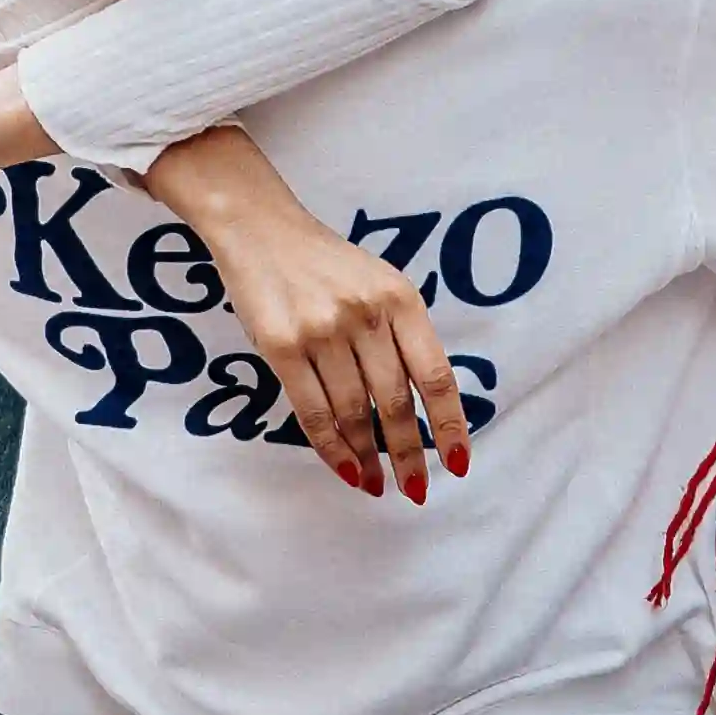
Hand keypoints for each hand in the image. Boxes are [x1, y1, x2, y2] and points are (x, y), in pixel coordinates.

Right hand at [149, 130, 468, 503]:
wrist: (259, 226)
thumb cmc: (323, 263)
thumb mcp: (377, 283)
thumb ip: (400, 334)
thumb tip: (420, 407)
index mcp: (400, 298)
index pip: (435, 375)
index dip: (449, 425)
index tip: (456, 463)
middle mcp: (366, 314)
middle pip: (395, 402)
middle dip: (407, 454)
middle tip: (414, 488)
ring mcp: (323, 330)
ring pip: (353, 412)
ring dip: (367, 457)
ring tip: (374, 482)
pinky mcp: (282, 346)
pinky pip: (313, 410)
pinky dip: (331, 447)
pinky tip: (344, 468)